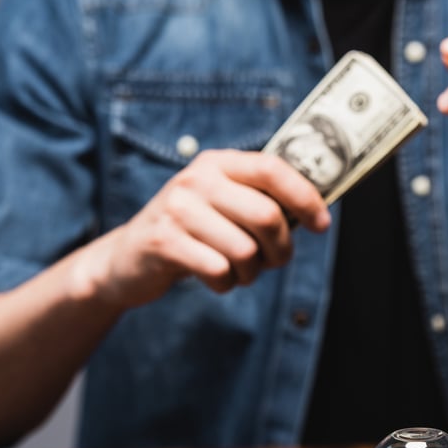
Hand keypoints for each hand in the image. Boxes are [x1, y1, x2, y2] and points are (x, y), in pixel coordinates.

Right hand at [78, 150, 329, 309]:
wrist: (126, 259)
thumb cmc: (190, 233)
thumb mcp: (220, 204)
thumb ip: (259, 200)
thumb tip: (315, 210)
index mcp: (218, 163)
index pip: (273, 169)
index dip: (305, 197)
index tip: (321, 224)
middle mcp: (196, 179)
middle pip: (266, 216)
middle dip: (281, 249)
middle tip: (274, 261)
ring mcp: (177, 209)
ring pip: (246, 250)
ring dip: (252, 273)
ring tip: (240, 272)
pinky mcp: (163, 242)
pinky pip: (219, 271)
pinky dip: (226, 284)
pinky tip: (216, 279)